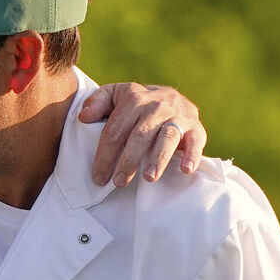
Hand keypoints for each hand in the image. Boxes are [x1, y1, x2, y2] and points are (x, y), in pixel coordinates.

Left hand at [80, 83, 207, 186]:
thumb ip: (98, 103)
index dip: (105, 154)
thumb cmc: (135, 104)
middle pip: (140, 135)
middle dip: (128, 161)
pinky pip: (195, 141)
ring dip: (158, 158)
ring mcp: (178, 116)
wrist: (170, 97)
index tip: (98, 177)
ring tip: (148, 178)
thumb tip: (84, 117)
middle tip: (119, 182)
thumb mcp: (115, 96)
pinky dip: (192, 155)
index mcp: (134, 98)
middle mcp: (157, 105)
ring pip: (167, 137)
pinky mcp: (196, 127)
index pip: (116, 130)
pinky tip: (185, 169)